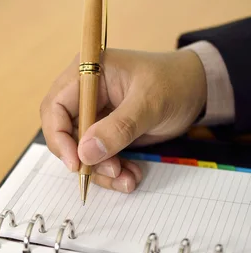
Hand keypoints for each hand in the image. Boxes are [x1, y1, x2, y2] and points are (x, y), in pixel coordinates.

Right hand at [40, 48, 206, 191]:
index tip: (76, 163)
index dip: (59, 137)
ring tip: (128, 178)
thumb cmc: (173, 83)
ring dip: (101, 171)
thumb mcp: (149, 103)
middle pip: (65, 134)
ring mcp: (95, 117)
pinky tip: (131, 176)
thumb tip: (85, 153)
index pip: (55, 107)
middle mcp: (85, 95)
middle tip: (112, 170)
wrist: (196, 91)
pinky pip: (98, 159)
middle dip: (85, 158)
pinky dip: (112, 172)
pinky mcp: (106, 135)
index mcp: (88, 74)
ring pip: (81, 152)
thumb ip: (118, 128)